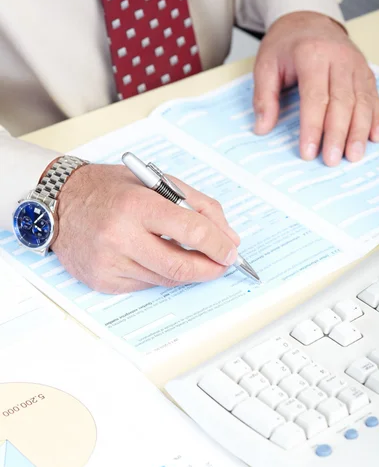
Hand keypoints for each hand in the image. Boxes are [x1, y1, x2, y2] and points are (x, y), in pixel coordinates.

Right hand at [51, 164, 239, 293]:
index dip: (218, 244)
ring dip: (188, 272)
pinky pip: (146, 285)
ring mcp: (110, 262)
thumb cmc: (109, 188)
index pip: (191, 230)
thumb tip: (228, 237)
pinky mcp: (103, 280)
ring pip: (165, 279)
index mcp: (136, 204)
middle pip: (180, 266)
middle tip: (222, 265)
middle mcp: (120, 236)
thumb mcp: (155, 182)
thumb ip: (197, 205)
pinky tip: (158, 259)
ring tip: (197, 260)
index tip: (231, 250)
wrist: (59, 203)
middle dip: (210, 269)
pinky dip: (160, 274)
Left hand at [253, 11, 378, 165]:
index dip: (312, 127)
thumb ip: (264, 97)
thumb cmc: (286, 45)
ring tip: (354, 155)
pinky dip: (375, 118)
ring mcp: (355, 64)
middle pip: (342, 102)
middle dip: (338, 135)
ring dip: (359, 131)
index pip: (315, 97)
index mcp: (311, 55)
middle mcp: (339, 59)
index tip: (308, 152)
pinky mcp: (365, 71)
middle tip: (332, 160)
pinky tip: (374, 137)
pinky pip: (373, 96)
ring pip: (362, 101)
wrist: (308, 19)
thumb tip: (262, 128)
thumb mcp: (265, 65)